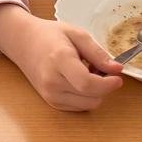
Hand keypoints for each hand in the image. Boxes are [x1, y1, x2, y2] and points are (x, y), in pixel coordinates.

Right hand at [0, 4, 123, 111]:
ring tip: (88, 73)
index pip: (88, 83)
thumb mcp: (77, 34)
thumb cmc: (50, 35)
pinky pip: (79, 107)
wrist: (24, 43)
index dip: (108, 84)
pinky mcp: (51, 102)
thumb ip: (98, 53)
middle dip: (104, 86)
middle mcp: (53, 82)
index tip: (118, 77)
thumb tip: (117, 69)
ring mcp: (50, 95)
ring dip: (96, 93)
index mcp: (59, 60)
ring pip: (88, 105)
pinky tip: (79, 81)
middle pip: (91, 97)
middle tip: (100, 68)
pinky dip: (86, 97)